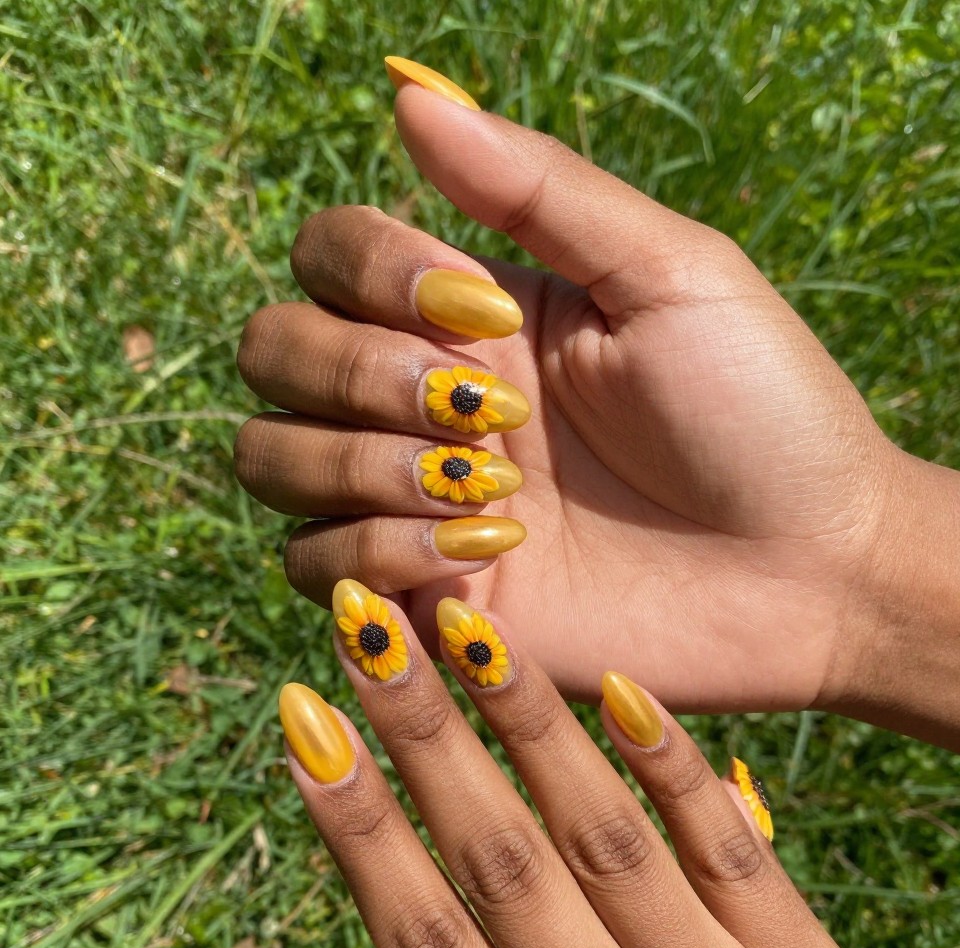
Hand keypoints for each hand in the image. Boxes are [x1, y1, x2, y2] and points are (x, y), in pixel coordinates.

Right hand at [236, 74, 908, 713]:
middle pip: (271, 352)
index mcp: (470, 314)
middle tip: (483, 417)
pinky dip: (377, 554)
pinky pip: (313, 567)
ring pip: (270, 457)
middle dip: (356, 376)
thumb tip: (408, 94)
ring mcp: (415, 502)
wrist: (809, 571)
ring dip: (362, 465)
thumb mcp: (667, 271)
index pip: (327, 257)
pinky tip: (487, 551)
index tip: (490, 318)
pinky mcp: (427, 596)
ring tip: (491, 492)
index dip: (368, 276)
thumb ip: (535, 188)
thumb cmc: (759, 412)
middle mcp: (425, 401)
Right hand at [274, 582, 956, 947]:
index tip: (305, 718)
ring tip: (473, 629)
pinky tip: (622, 694)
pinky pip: (738, 862)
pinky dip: (678, 775)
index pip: (419, 928)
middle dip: (425, 735)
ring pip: (607, 843)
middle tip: (371, 627)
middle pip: (500, 861)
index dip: (353, 817)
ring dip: (532, 726)